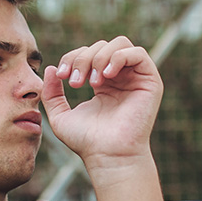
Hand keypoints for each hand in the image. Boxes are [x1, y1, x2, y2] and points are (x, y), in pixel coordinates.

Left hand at [41, 36, 162, 169]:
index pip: (88, 53)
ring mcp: (136, 78)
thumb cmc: (87, 142)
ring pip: (120, 44)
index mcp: (103, 83)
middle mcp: (121, 78)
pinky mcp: (150, 82)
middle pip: (102, 46)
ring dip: (99, 57)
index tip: (61, 75)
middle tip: (75, 82)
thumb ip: (52, 93)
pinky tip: (106, 76)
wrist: (108, 156)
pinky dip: (118, 57)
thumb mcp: (60, 116)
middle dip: (83, 58)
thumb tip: (50, 68)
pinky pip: (138, 53)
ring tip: (92, 81)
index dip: (72, 57)